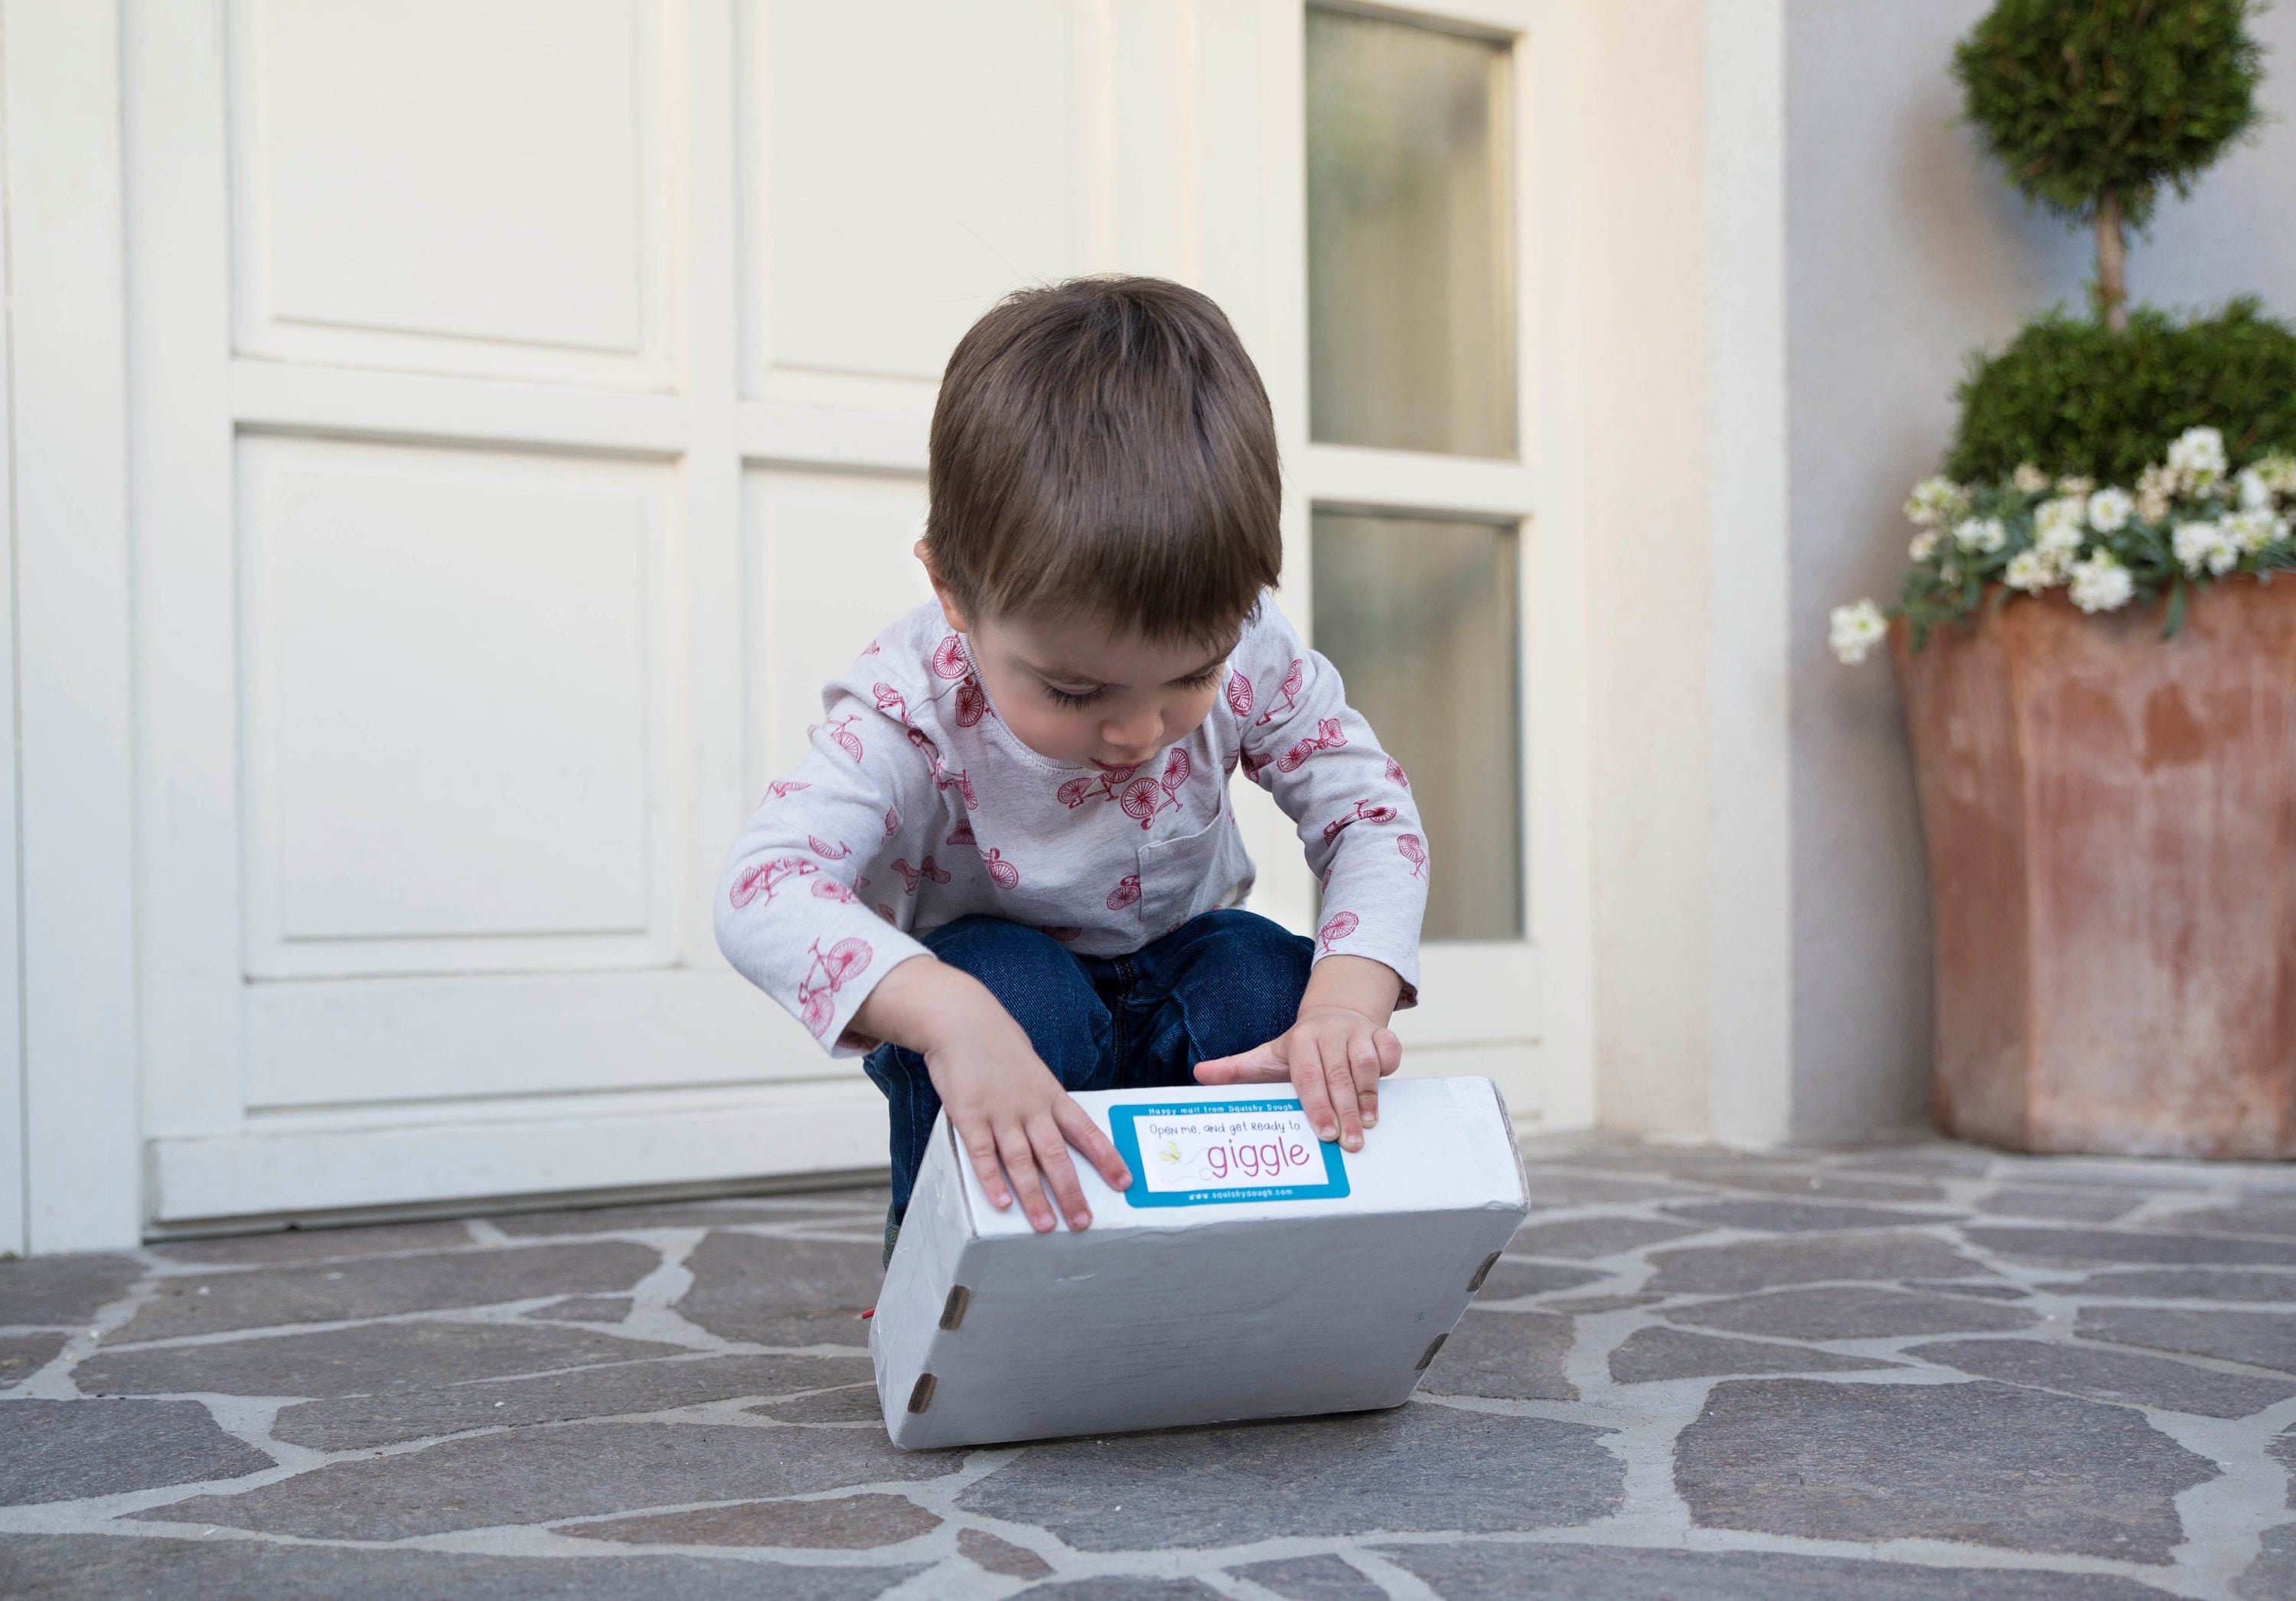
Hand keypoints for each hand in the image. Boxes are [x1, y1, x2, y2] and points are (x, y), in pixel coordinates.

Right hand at [856, 956, 1131, 1231]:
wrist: (962, 1020)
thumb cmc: (1000, 1047)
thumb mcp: (1034, 1071)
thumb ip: (1045, 1103)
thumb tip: (1061, 1133)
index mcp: (1051, 1095)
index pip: (1086, 1131)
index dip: (1107, 1158)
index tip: (1123, 1182)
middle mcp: (1031, 1107)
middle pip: (1056, 1155)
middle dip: (1072, 1192)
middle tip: (1083, 1222)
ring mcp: (1000, 1112)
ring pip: (1021, 1161)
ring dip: (1035, 1196)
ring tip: (1047, 1225)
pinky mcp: (969, 1115)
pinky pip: (982, 1154)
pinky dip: (992, 1180)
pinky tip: (1002, 1202)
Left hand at [1193, 1003, 1401, 1151]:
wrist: (1335, 1015)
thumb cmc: (1300, 1048)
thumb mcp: (1267, 1057)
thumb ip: (1236, 1069)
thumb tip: (1199, 1075)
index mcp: (1301, 1041)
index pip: (1308, 1076)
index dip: (1317, 1105)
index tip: (1324, 1133)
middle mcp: (1329, 1033)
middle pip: (1339, 1076)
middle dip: (1346, 1113)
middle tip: (1350, 1144)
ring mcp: (1356, 1031)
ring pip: (1366, 1064)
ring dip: (1368, 1096)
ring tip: (1368, 1126)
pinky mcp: (1379, 1032)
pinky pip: (1389, 1048)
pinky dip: (1390, 1068)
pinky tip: (1385, 1092)